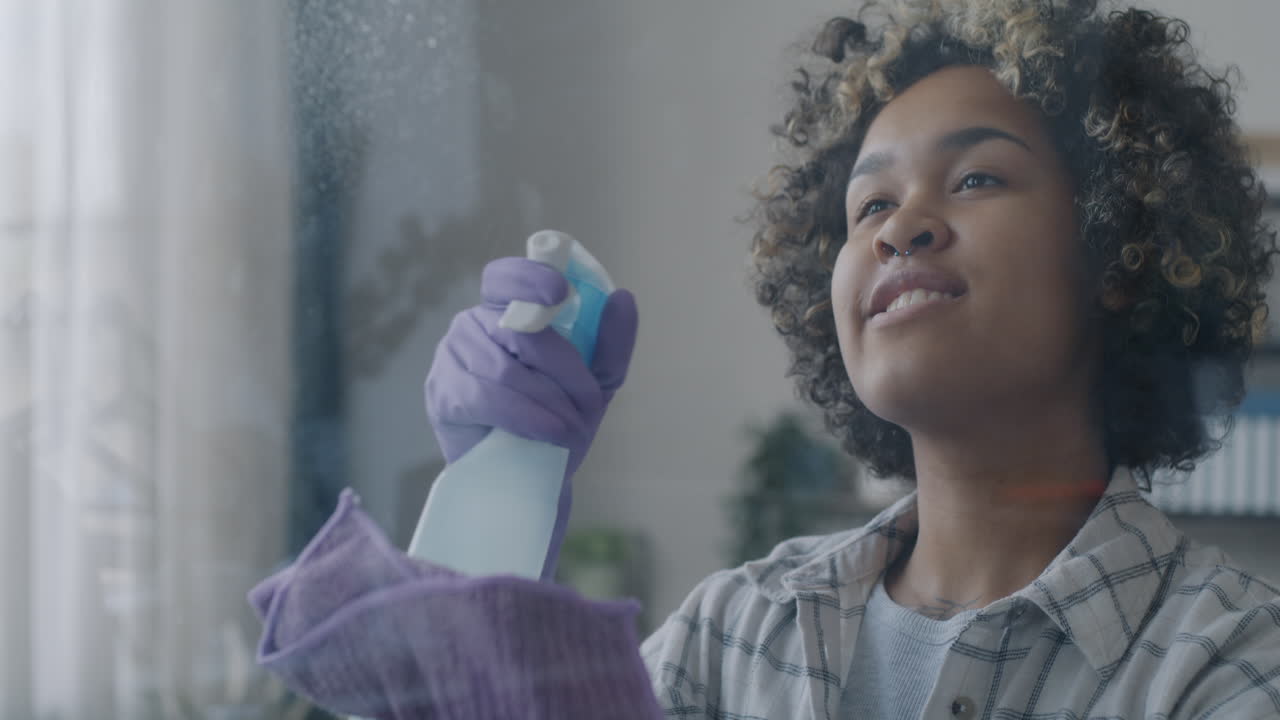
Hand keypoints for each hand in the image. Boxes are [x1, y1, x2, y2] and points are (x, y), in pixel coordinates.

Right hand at [425, 255, 637, 480]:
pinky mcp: (443, 395)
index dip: (529, 279)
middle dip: (565, 371)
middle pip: (521, 331)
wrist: (532, 477)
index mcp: (506, 310)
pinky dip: (524, 416)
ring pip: (507, 368)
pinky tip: (544, 432)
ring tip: (568, 427)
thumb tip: (623, 298)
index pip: (507, 277)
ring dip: (549, 401)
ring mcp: (451, 357)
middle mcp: (473, 324)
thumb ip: (610, 343)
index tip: (559, 293)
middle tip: (588, 404)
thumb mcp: (595, 382)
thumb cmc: (558, 419)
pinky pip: (485, 398)